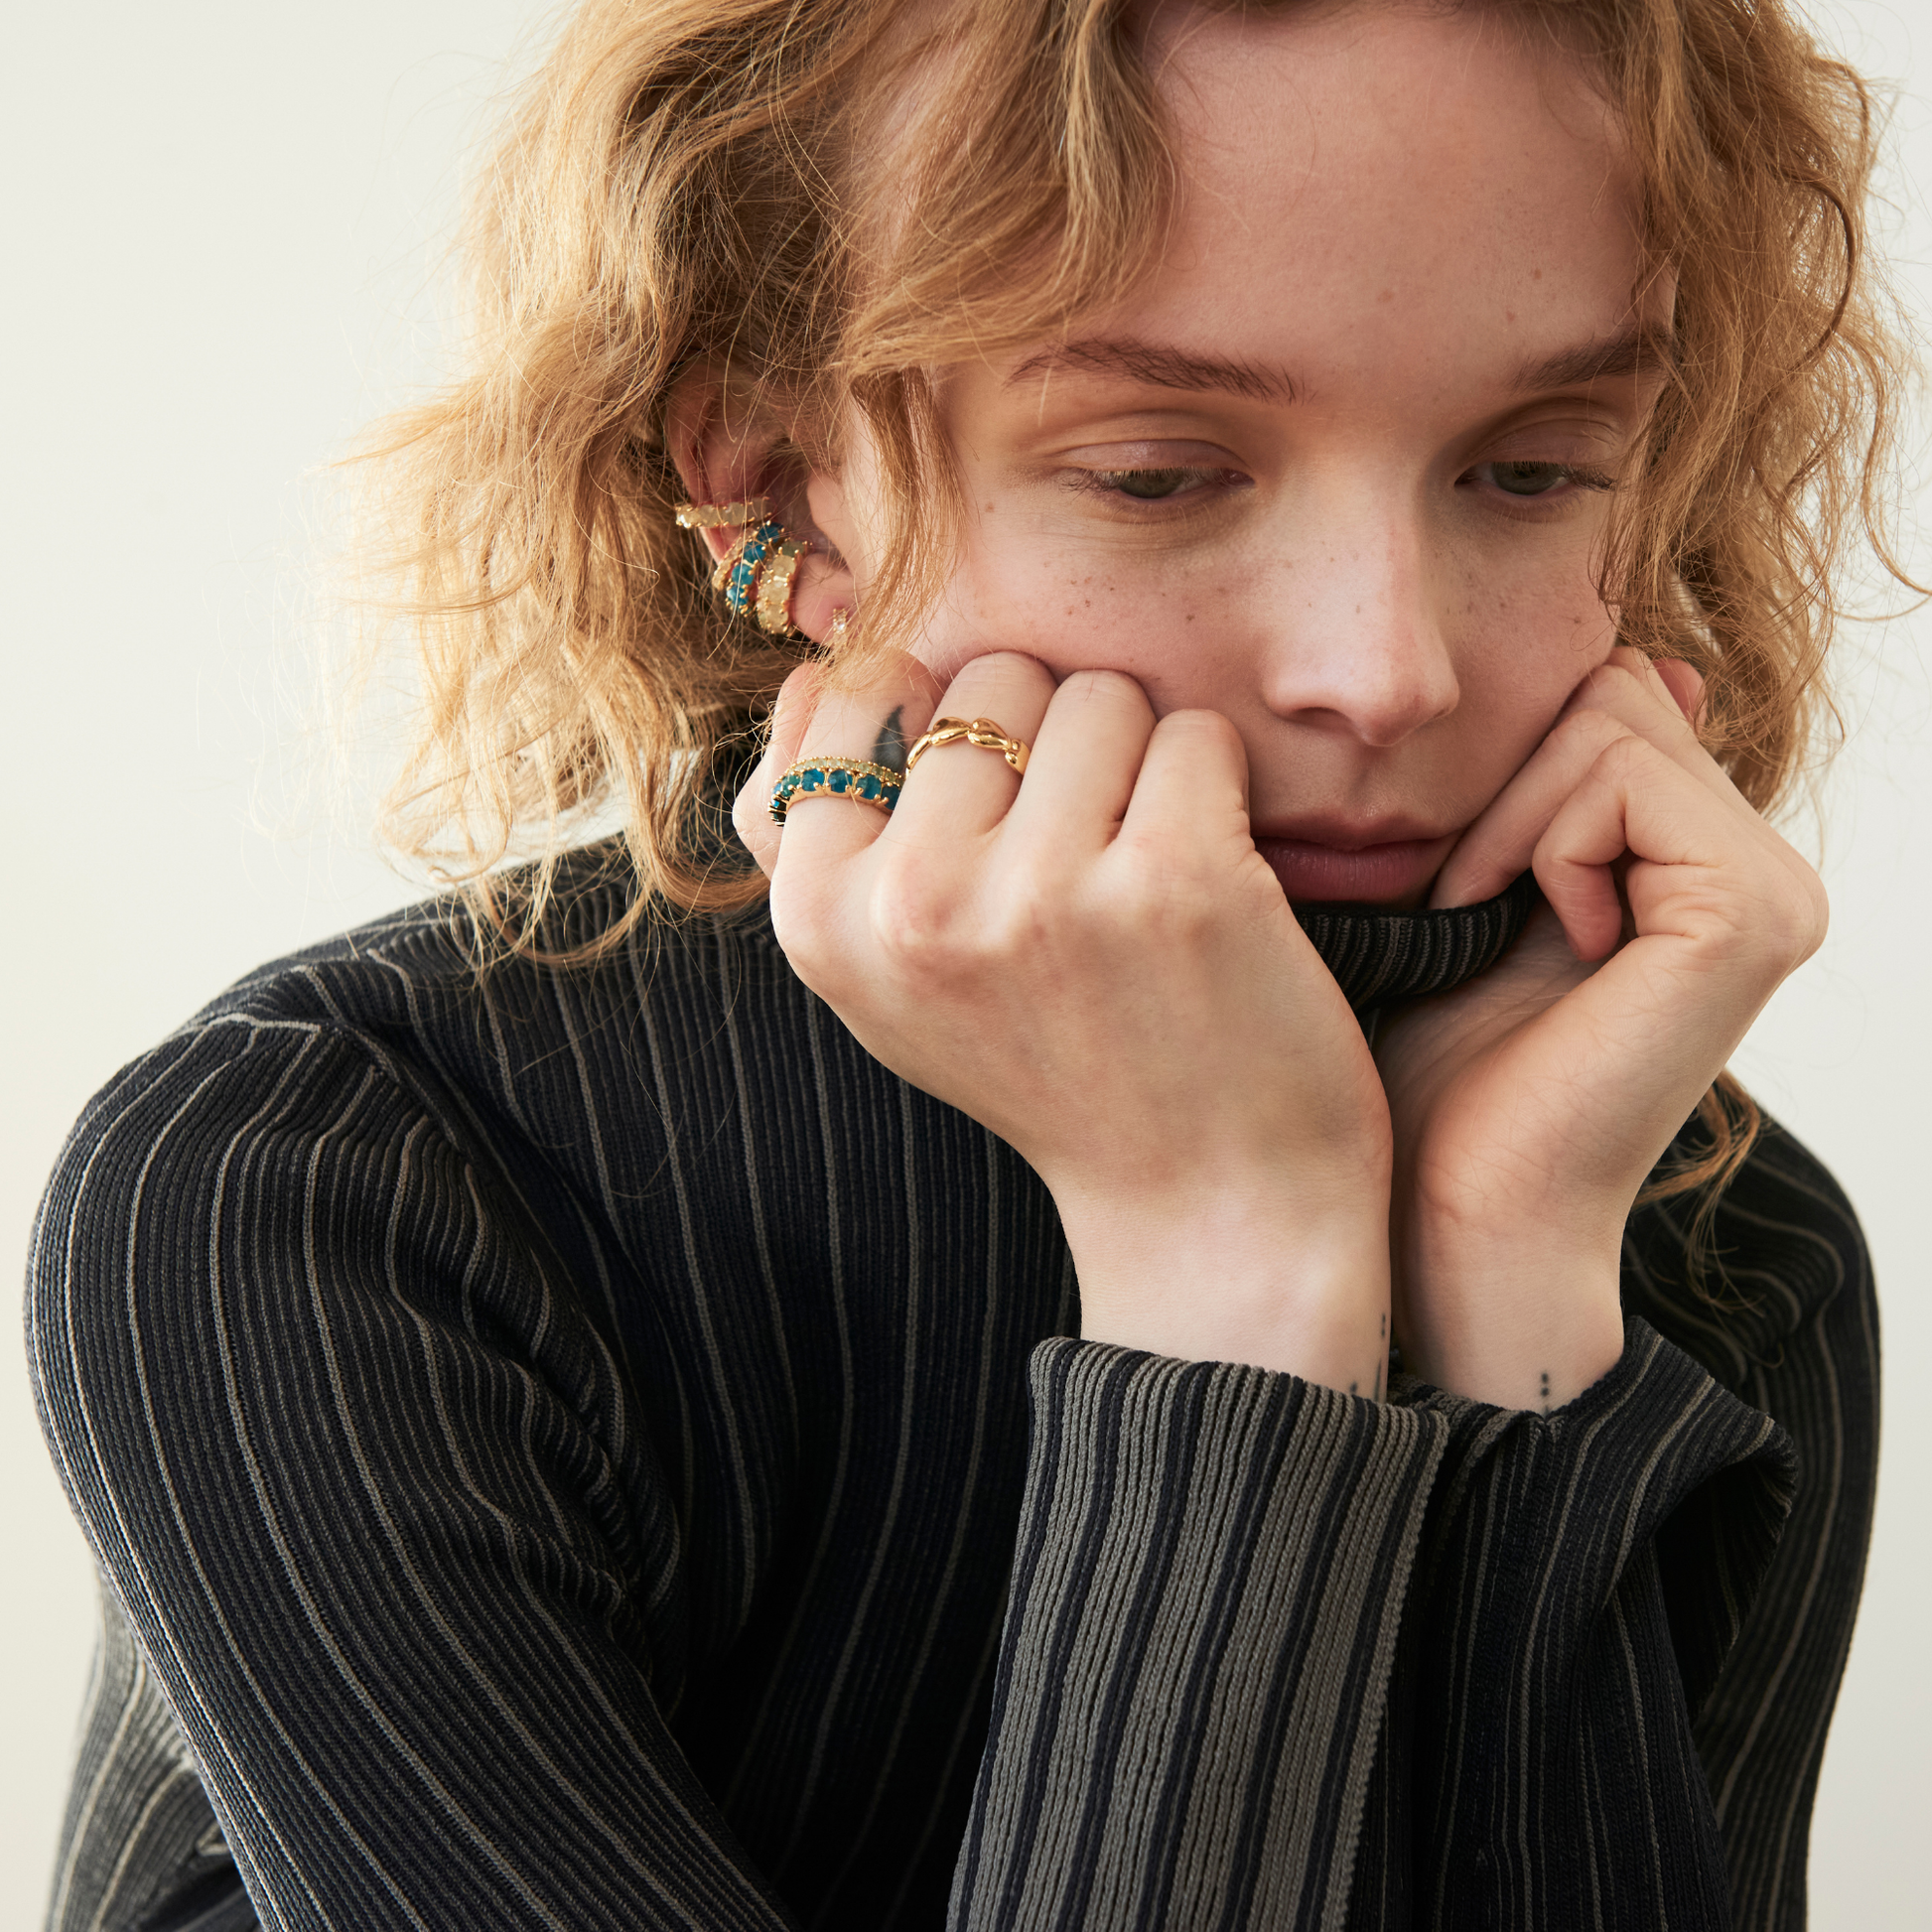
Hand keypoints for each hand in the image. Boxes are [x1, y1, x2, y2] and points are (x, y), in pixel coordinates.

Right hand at [735, 650, 1394, 1392]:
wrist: (1203, 1201)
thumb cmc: (1044, 1066)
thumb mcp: (882, 980)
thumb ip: (817, 835)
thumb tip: (812, 668)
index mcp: (821, 922)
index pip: (856, 695)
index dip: (939, 733)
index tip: (986, 822)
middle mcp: (915, 904)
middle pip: (989, 679)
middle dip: (1046, 742)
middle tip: (1074, 861)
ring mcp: (1042, 893)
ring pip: (1097, 695)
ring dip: (1137, 762)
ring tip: (1135, 871)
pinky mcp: (1173, 882)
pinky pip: (1195, 734)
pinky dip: (1216, 791)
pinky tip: (1207, 880)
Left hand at [1373, 649, 1826, 1408]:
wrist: (1450, 1200)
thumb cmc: (1437, 1065)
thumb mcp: (1485, 890)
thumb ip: (1555, 785)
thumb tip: (1652, 657)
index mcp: (1707, 865)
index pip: (1611, 700)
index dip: (1505, 769)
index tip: (1461, 885)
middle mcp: (1763, 874)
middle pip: (1612, 694)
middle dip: (1503, 790)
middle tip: (1467, 906)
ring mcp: (1773, 893)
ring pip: (1609, 723)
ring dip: (1507, 826)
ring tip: (1491, 928)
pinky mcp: (1748, 914)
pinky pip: (1620, 783)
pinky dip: (1539, 852)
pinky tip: (1539, 945)